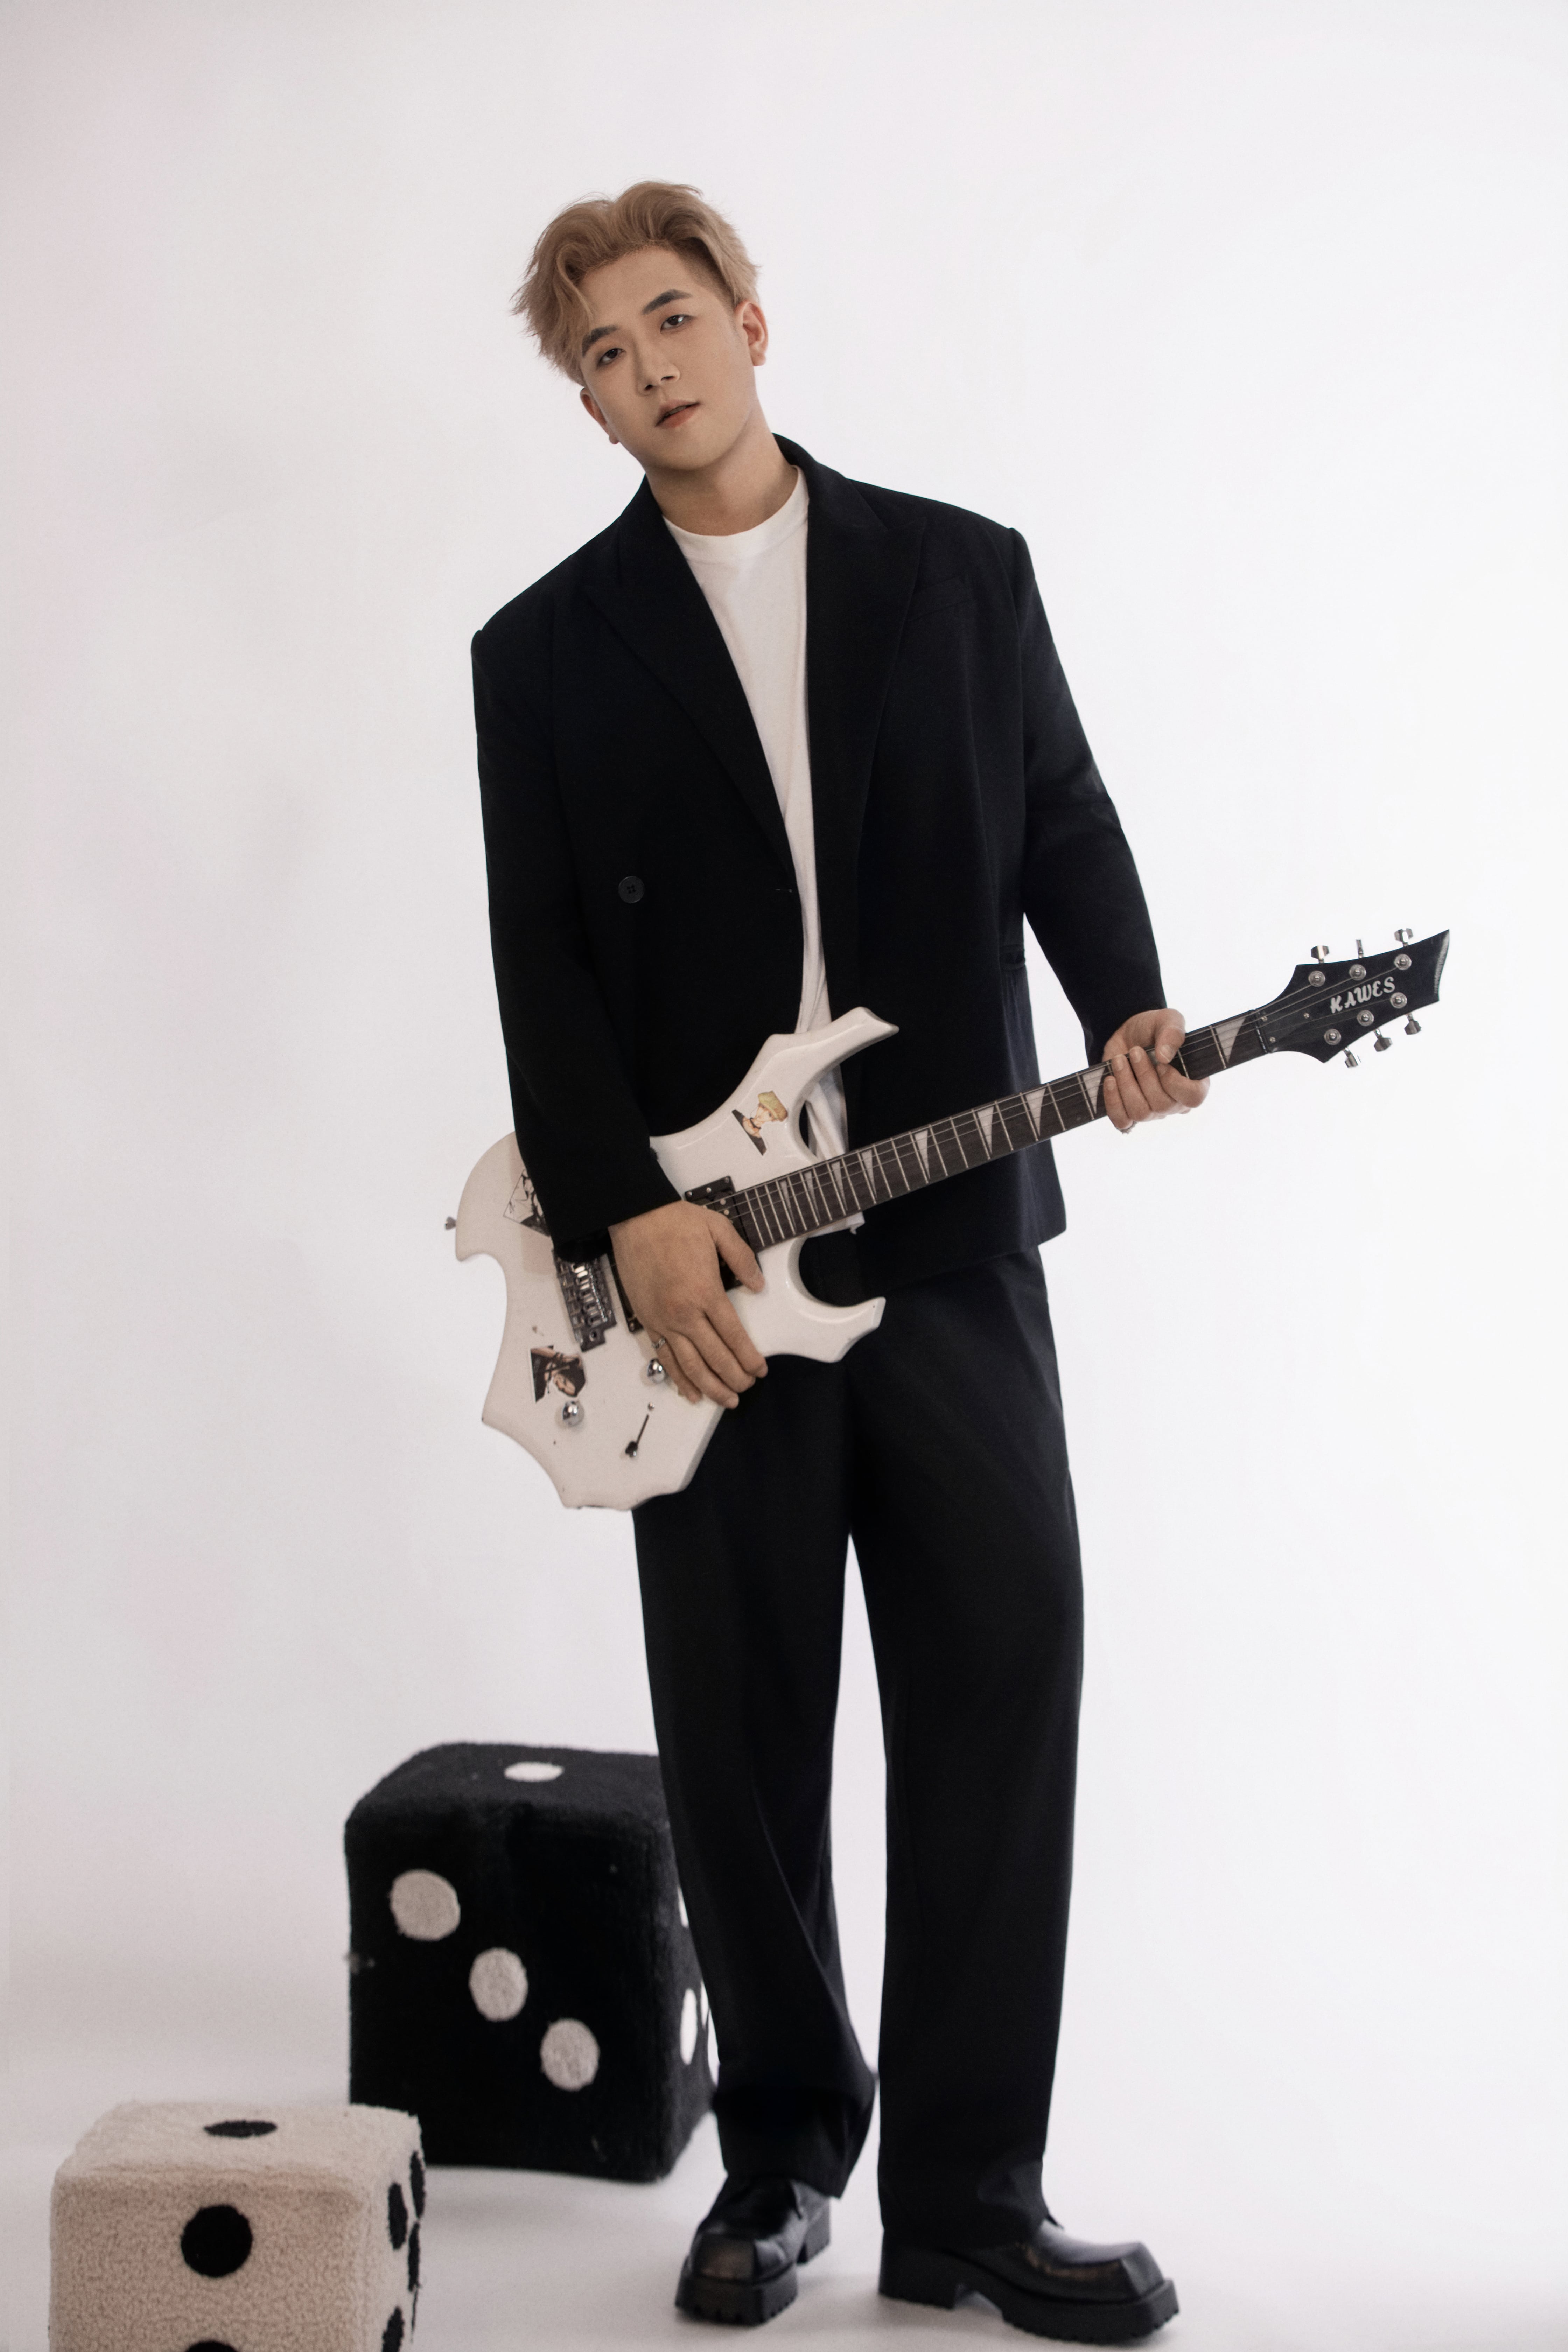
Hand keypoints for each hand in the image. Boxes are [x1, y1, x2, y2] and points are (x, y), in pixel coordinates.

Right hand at [608, 1201, 767, 1408]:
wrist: (633, 1216)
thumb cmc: (674, 1221)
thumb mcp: (718, 1229)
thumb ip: (742, 1259)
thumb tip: (758, 1286)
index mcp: (704, 1291)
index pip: (733, 1335)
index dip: (749, 1357)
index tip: (760, 1369)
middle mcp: (683, 1312)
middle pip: (714, 1357)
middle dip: (734, 1377)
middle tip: (747, 1387)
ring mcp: (662, 1320)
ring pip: (689, 1365)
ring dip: (709, 1387)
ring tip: (725, 1399)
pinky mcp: (647, 1320)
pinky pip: (664, 1357)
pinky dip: (678, 1379)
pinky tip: (690, 1391)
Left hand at [1100, 1008, 1208, 1130]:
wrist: (1127, 1035)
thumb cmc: (1153, 1030)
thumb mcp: (1168, 1020)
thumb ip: (1173, 1032)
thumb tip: (1165, 1056)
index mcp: (1193, 1082)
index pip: (1193, 1098)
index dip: (1176, 1083)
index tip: (1162, 1063)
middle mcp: (1174, 1102)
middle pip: (1162, 1105)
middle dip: (1145, 1076)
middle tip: (1135, 1051)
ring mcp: (1152, 1111)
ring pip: (1141, 1113)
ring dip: (1126, 1084)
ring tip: (1119, 1060)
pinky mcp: (1128, 1112)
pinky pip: (1122, 1121)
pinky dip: (1113, 1101)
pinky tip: (1110, 1079)